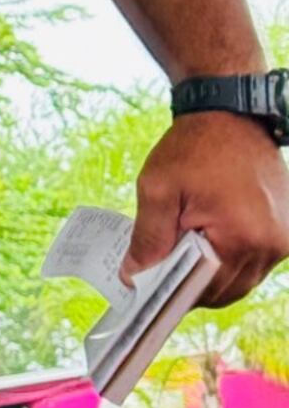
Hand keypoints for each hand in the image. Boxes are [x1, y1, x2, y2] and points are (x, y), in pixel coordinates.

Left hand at [123, 111, 288, 306]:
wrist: (229, 115)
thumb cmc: (192, 148)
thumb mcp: (158, 188)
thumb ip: (148, 238)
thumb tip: (134, 276)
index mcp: (242, 238)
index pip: (207, 291)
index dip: (176, 292)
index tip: (152, 289)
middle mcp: (272, 246)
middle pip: (228, 290)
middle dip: (195, 283)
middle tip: (165, 263)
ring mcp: (284, 240)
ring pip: (244, 278)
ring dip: (215, 271)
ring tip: (188, 241)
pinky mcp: (287, 231)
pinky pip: (257, 261)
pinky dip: (232, 256)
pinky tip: (211, 235)